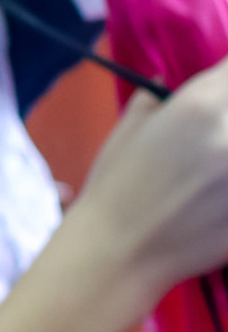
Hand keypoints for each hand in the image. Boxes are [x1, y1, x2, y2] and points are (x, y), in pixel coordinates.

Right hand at [68, 59, 227, 309]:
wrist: (120, 253)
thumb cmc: (115, 189)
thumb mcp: (129, 132)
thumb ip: (158, 100)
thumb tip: (169, 84)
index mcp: (199, 106)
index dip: (224, 79)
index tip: (217, 91)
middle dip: (227, 115)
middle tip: (212, 136)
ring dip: (227, 149)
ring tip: (212, 168)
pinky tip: (217, 192)